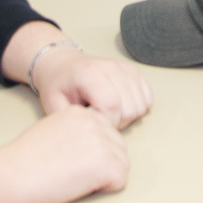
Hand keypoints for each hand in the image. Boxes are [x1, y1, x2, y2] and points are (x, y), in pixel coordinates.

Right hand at [2, 105, 129, 202]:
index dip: (94, 153)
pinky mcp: (106, 163)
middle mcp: (96, 122)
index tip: (75, 162)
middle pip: (118, 148)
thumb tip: (89, 147)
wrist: (13, 172)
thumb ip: (74, 132)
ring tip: (78, 180)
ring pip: (122, 164)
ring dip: (106, 177)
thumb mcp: (52, 129)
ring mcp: (103, 142)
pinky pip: (121, 181)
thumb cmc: (24, 158)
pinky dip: (107, 189)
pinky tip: (83, 187)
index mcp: (82, 113)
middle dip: (104, 164)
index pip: (106, 134)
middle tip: (76, 174)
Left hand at [30, 45, 153, 128]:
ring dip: (127, 117)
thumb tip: (95, 137)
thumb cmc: (58, 87)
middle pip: (130, 109)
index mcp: (89, 74)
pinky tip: (119, 107)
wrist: (63, 64)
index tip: (93, 126)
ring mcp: (125, 68)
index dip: (106, 124)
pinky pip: (148, 98)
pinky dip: (137, 108)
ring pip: (141, 106)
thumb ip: (74, 123)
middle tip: (99, 121)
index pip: (112, 106)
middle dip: (117, 123)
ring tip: (108, 114)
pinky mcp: (134, 71)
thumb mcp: (54, 106)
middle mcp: (111, 67)